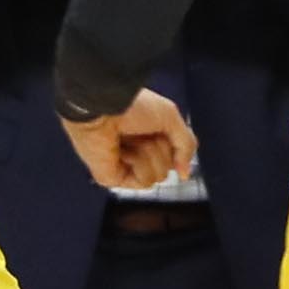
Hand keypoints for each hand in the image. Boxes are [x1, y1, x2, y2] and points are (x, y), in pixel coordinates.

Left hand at [61, 88, 195, 190]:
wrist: (103, 107)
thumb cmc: (131, 105)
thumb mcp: (170, 117)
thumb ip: (185, 145)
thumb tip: (185, 174)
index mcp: (146, 136)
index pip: (173, 154)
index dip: (174, 145)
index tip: (162, 131)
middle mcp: (135, 152)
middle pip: (168, 166)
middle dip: (162, 148)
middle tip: (144, 134)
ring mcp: (123, 166)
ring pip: (159, 176)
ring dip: (150, 155)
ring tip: (131, 141)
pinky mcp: (113, 177)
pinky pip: (144, 182)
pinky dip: (140, 165)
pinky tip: (123, 152)